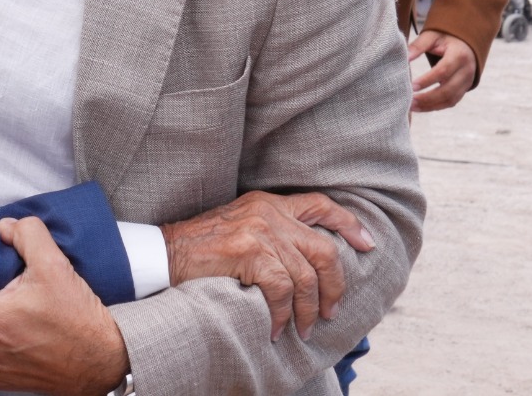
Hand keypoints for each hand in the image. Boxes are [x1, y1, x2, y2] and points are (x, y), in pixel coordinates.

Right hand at [162, 190, 372, 340]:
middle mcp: (269, 213)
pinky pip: (282, 291)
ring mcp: (260, 231)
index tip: (367, 245)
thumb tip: (306, 263)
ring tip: (302, 329)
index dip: (349, 225)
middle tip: (330, 312)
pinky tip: (276, 328)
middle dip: (335, 287)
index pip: (322, 206)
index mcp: (270, 203)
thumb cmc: (200, 247)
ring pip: (305, 278)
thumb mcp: (241, 227)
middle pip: (324, 250)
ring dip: (307, 311)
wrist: (163, 253)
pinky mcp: (249, 252)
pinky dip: (282, 315)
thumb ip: (273, 233)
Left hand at [407, 30, 475, 111]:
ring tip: (412, 107)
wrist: (466, 42)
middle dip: (428, 98)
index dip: (427, 80)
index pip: (443, 71)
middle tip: (409, 101)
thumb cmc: (446, 37)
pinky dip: (436, 106)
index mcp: (459, 55)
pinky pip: (451, 102)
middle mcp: (467, 71)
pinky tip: (421, 107)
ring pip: (450, 100)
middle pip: (448, 90)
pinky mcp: (464, 89)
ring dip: (430, 106)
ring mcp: (467, 82)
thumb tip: (404, 57)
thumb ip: (418, 45)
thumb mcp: (433, 36)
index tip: (412, 86)